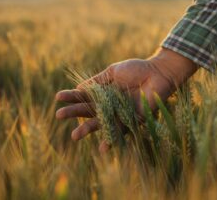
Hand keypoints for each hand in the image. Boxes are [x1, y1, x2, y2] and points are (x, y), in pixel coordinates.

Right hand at [55, 48, 197, 151]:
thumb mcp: (113, 72)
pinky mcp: (133, 120)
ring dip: (88, 129)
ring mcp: (121, 114)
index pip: (85, 96)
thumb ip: (98, 80)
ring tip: (75, 136)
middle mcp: (110, 105)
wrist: (158, 73)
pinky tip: (103, 148)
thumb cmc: (136, 69)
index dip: (72, 97)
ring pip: (102, 123)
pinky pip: (122, 131)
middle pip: (90, 111)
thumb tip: (79, 88)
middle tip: (59, 115)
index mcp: (104, 93)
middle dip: (74, 113)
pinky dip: (113, 140)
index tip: (58, 97)